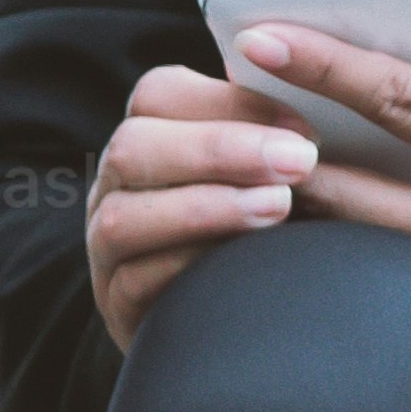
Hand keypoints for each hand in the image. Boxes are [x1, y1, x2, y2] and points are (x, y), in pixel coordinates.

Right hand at [85, 65, 319, 358]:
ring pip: (124, 218)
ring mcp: (108, 250)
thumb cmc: (269, 231)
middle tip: (298, 161)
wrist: (253, 324)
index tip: (302, 124)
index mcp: (150, 139)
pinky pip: (134, 283)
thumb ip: (271, 133)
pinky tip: (245, 264)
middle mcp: (117, 189)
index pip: (159, 95)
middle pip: (132, 148)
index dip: (229, 102)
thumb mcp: (270, 174)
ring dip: (205, 209)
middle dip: (218, 151)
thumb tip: (301, 87)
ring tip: (280, 208)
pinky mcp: (117, 308)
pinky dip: (188, 267)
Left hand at [251, 0, 410, 366]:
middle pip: (351, 196)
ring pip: (357, 253)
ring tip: (224, 147)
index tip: (259, 33)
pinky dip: (333, 246)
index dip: (329, 69)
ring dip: (288, 202)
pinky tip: (282, 203)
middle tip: (205, 101)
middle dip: (269, 147)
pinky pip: (386, 282)